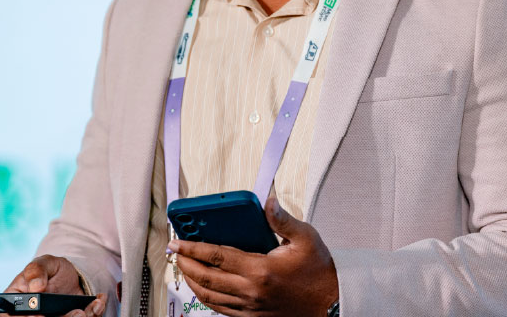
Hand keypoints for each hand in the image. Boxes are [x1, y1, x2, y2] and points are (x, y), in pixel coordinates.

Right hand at [4, 255, 107, 316]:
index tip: (41, 315)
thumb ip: (36, 270)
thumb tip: (36, 286)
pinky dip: (92, 315)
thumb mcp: (44, 264)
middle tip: (77, 313)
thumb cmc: (50, 270)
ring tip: (88, 308)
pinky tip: (97, 303)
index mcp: (17, 305)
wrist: (71, 276)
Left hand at [170, 195, 338, 316]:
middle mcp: (251, 291)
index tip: (178, 241)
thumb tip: (267, 201)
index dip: (193, 248)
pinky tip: (204, 288)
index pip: (216, 256)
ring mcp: (250, 307)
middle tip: (176, 253)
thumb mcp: (306, 238)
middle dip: (186, 264)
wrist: (330, 305)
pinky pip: (221, 310)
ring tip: (185, 268)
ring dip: (192, 282)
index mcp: (260, 270)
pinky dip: (207, 298)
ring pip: (209, 297)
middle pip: (206, 278)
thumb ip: (282, 219)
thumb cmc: (319, 273)